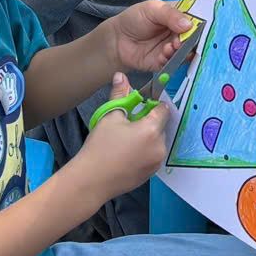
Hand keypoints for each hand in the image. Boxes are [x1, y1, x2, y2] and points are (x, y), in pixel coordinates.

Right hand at [73, 76, 171, 199]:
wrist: (91, 180)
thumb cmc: (100, 146)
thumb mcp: (110, 117)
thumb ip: (120, 95)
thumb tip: (120, 75)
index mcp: (152, 129)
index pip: (163, 109)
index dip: (153, 105)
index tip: (140, 106)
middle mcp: (160, 146)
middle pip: (160, 126)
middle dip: (148, 122)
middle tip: (128, 125)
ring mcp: (156, 162)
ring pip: (156, 142)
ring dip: (147, 138)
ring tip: (125, 140)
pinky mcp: (151, 174)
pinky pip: (152, 156)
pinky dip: (144, 151)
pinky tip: (126, 154)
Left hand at [103, 0, 195, 77]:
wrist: (117, 39)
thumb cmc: (134, 19)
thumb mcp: (152, 9)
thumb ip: (170, 15)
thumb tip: (189, 25)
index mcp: (179, 15)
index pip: (197, 18)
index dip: (202, 21)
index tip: (205, 25)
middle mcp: (180, 32)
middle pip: (195, 36)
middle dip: (193, 38)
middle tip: (185, 38)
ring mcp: (174, 47)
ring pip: (187, 50)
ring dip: (183, 49)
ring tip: (174, 45)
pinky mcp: (166, 61)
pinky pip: (175, 62)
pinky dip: (172, 58)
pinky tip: (166, 52)